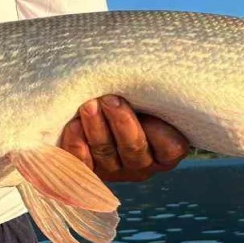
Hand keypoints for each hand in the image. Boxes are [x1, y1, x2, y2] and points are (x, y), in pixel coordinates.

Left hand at [60, 95, 190, 181]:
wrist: (102, 104)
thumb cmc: (136, 96)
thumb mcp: (149, 96)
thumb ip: (152, 95)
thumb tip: (154, 73)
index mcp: (166, 149)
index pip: (170, 147)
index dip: (159, 130)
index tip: (148, 104)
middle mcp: (141, 163)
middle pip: (133, 148)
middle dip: (121, 123)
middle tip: (110, 99)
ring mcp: (114, 168)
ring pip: (105, 152)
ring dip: (96, 128)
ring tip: (89, 106)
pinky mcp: (88, 168)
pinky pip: (82, 162)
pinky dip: (77, 144)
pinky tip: (73, 125)